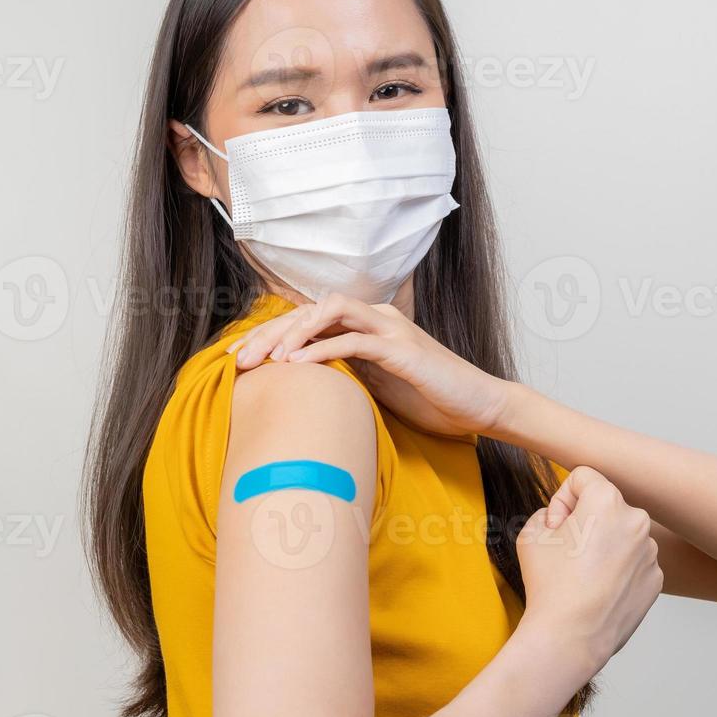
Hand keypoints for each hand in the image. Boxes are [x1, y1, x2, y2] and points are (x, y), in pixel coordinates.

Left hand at [230, 292, 510, 436]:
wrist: (478, 407)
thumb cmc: (430, 399)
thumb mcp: (377, 386)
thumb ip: (347, 374)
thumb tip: (304, 385)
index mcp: (368, 324)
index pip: (310, 319)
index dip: (270, 333)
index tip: (238, 357)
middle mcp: (377, 317)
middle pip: (311, 310)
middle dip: (271, 331)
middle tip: (240, 359)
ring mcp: (391, 329)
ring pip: (331, 312)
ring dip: (294, 332)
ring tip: (267, 359)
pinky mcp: (402, 350)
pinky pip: (355, 340)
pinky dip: (323, 348)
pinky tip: (297, 363)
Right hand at [515, 466, 662, 680]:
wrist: (570, 636)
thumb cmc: (549, 584)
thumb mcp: (531, 533)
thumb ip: (548, 512)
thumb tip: (565, 520)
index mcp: (607, 501)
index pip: (583, 477)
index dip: (561, 500)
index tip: (555, 527)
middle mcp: (637, 520)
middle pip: (605, 505)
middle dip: (585, 521)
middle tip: (567, 552)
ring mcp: (650, 552)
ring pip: (620, 534)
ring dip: (603, 545)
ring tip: (582, 575)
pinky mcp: (656, 578)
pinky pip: (633, 561)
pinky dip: (617, 569)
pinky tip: (598, 589)